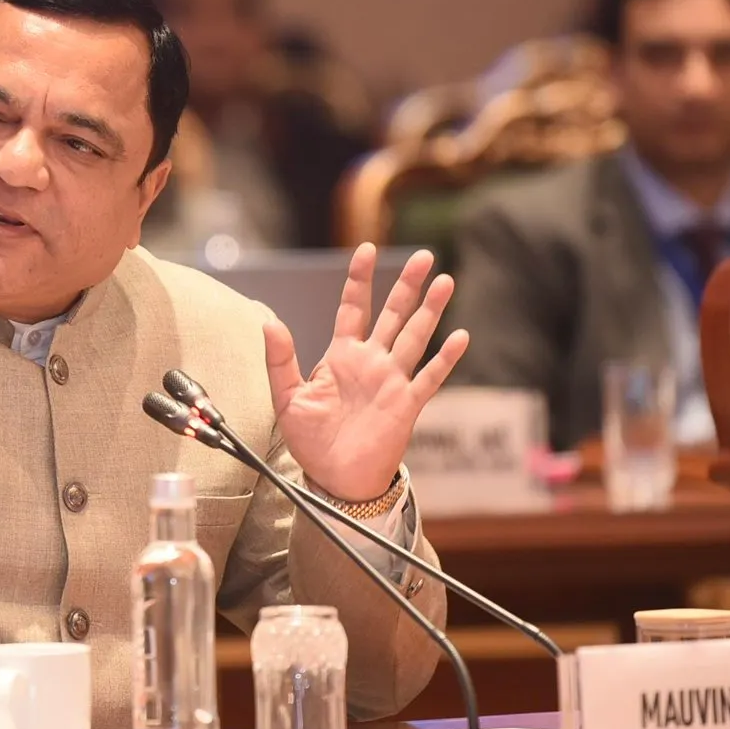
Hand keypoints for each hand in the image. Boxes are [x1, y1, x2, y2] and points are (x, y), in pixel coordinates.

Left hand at [265, 244, 467, 501]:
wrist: (334, 479)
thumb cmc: (311, 441)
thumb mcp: (286, 398)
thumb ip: (280, 360)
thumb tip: (269, 322)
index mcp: (341, 356)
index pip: (353, 307)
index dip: (360, 279)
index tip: (367, 249)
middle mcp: (371, 362)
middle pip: (393, 314)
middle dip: (406, 285)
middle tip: (422, 255)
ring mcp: (391, 381)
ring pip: (415, 337)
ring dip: (430, 310)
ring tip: (445, 280)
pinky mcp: (406, 405)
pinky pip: (429, 378)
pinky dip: (445, 358)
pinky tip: (460, 335)